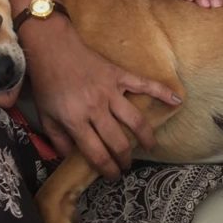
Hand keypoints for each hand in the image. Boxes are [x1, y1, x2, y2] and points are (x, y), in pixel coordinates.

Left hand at [25, 29, 181, 177]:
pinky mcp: (118, 75)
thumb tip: (70, 158)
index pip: (96, 153)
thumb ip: (58, 139)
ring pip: (134, 120)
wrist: (53, 47)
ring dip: (145, 137)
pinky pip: (144, 85)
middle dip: (125, 158)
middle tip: (127, 165)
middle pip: (117, 141)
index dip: (107, 168)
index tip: (113, 175)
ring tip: (149, 147)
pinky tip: (177, 101)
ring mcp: (109, 90)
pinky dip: (162, 92)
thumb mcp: (45, 115)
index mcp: (75, 119)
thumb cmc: (47, 82)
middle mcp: (95, 107)